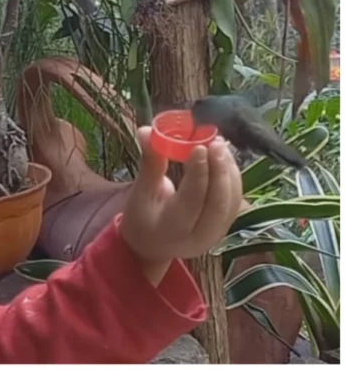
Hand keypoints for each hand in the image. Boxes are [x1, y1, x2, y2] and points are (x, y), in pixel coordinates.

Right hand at [119, 127, 243, 282]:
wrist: (152, 245)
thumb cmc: (142, 217)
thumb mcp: (140, 192)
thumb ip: (150, 163)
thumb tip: (146, 130)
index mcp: (172, 229)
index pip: (191, 199)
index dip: (198, 172)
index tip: (199, 145)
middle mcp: (199, 236)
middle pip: (218, 202)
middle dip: (220, 170)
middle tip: (216, 142)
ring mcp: (216, 234)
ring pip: (231, 200)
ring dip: (229, 171)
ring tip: (219, 145)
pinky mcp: (226, 226)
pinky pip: (235, 200)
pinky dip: (232, 177)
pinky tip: (223, 158)